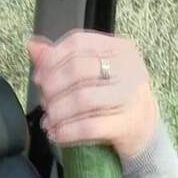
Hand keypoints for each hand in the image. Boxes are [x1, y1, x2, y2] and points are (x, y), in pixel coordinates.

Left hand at [28, 30, 158, 159]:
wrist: (145, 129)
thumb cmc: (115, 97)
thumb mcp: (93, 73)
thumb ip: (62, 58)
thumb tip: (32, 45)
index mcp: (119, 48)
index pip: (78, 43)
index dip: (52, 60)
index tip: (40, 78)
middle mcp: (128, 68)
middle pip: (77, 70)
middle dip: (52, 89)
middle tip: (45, 103)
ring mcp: (130, 96)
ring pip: (81, 99)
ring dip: (57, 112)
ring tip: (49, 121)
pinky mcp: (128, 124)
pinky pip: (89, 126)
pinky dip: (67, 132)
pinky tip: (57, 134)